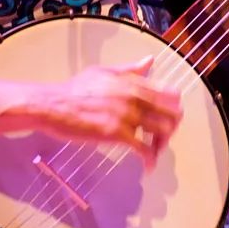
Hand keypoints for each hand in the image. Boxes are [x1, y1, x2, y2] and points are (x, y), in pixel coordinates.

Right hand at [39, 55, 182, 169]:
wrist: (54, 105)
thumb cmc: (75, 89)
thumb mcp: (104, 72)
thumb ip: (129, 69)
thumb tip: (149, 60)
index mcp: (133, 82)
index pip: (171, 94)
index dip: (174, 108)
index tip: (167, 117)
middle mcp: (135, 98)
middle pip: (173, 114)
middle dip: (172, 127)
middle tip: (161, 137)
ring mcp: (127, 116)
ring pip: (163, 131)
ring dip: (162, 144)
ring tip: (153, 151)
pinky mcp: (117, 134)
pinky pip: (144, 150)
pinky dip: (149, 160)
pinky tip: (147, 167)